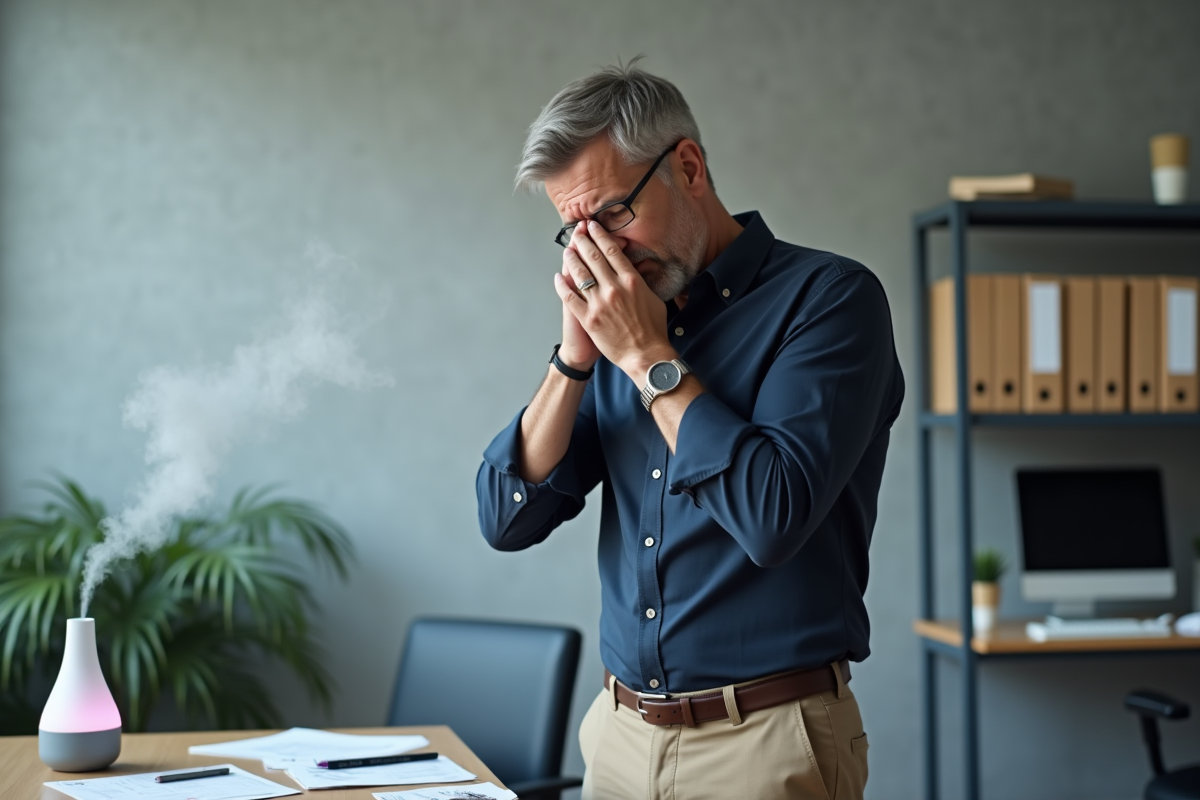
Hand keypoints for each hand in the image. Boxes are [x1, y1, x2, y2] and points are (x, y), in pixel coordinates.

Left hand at [552, 220, 676, 382]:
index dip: (600, 236)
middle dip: (583, 242)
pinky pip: (570, 297)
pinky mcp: (588, 318)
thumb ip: (640, 282)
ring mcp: (599, 303)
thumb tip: (633, 270)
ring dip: (571, 259)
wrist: (644, 355)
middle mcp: (614, 288)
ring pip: (580, 274)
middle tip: (577, 232)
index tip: (593, 227)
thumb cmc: (652, 329)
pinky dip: (562, 285)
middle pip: (594, 258)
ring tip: (567, 250)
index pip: (612, 251)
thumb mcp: (653, 299)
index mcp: (631, 281)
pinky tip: (558, 277)